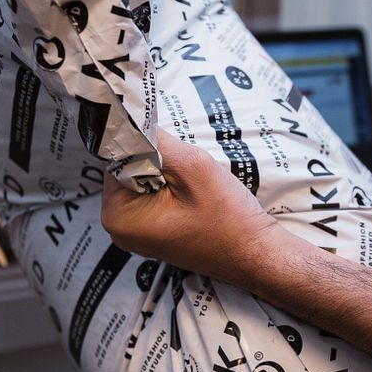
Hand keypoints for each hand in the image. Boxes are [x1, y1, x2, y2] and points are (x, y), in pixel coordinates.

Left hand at [101, 131, 280, 283]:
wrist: (254, 253)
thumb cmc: (228, 220)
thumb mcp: (193, 167)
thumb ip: (158, 140)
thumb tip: (134, 118)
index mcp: (118, 216)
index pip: (117, 158)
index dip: (146, 145)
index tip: (173, 151)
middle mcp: (119, 227)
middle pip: (128, 168)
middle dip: (157, 160)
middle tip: (188, 174)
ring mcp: (135, 232)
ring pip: (142, 179)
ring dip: (167, 173)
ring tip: (193, 188)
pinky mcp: (151, 230)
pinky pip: (153, 194)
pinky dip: (171, 187)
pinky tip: (192, 198)